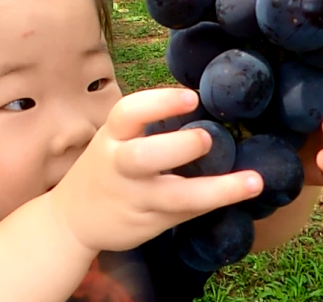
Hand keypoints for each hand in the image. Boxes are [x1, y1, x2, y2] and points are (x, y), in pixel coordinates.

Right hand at [47, 88, 263, 253]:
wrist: (71, 220)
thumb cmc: (104, 169)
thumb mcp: (114, 141)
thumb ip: (148, 129)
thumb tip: (202, 105)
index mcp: (111, 138)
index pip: (128, 114)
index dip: (159, 103)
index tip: (191, 98)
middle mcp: (120, 168)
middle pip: (144, 157)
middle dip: (179, 147)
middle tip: (207, 138)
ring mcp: (134, 199)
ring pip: (174, 197)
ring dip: (215, 189)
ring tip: (252, 181)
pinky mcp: (148, 224)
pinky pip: (185, 213)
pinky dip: (214, 203)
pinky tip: (243, 195)